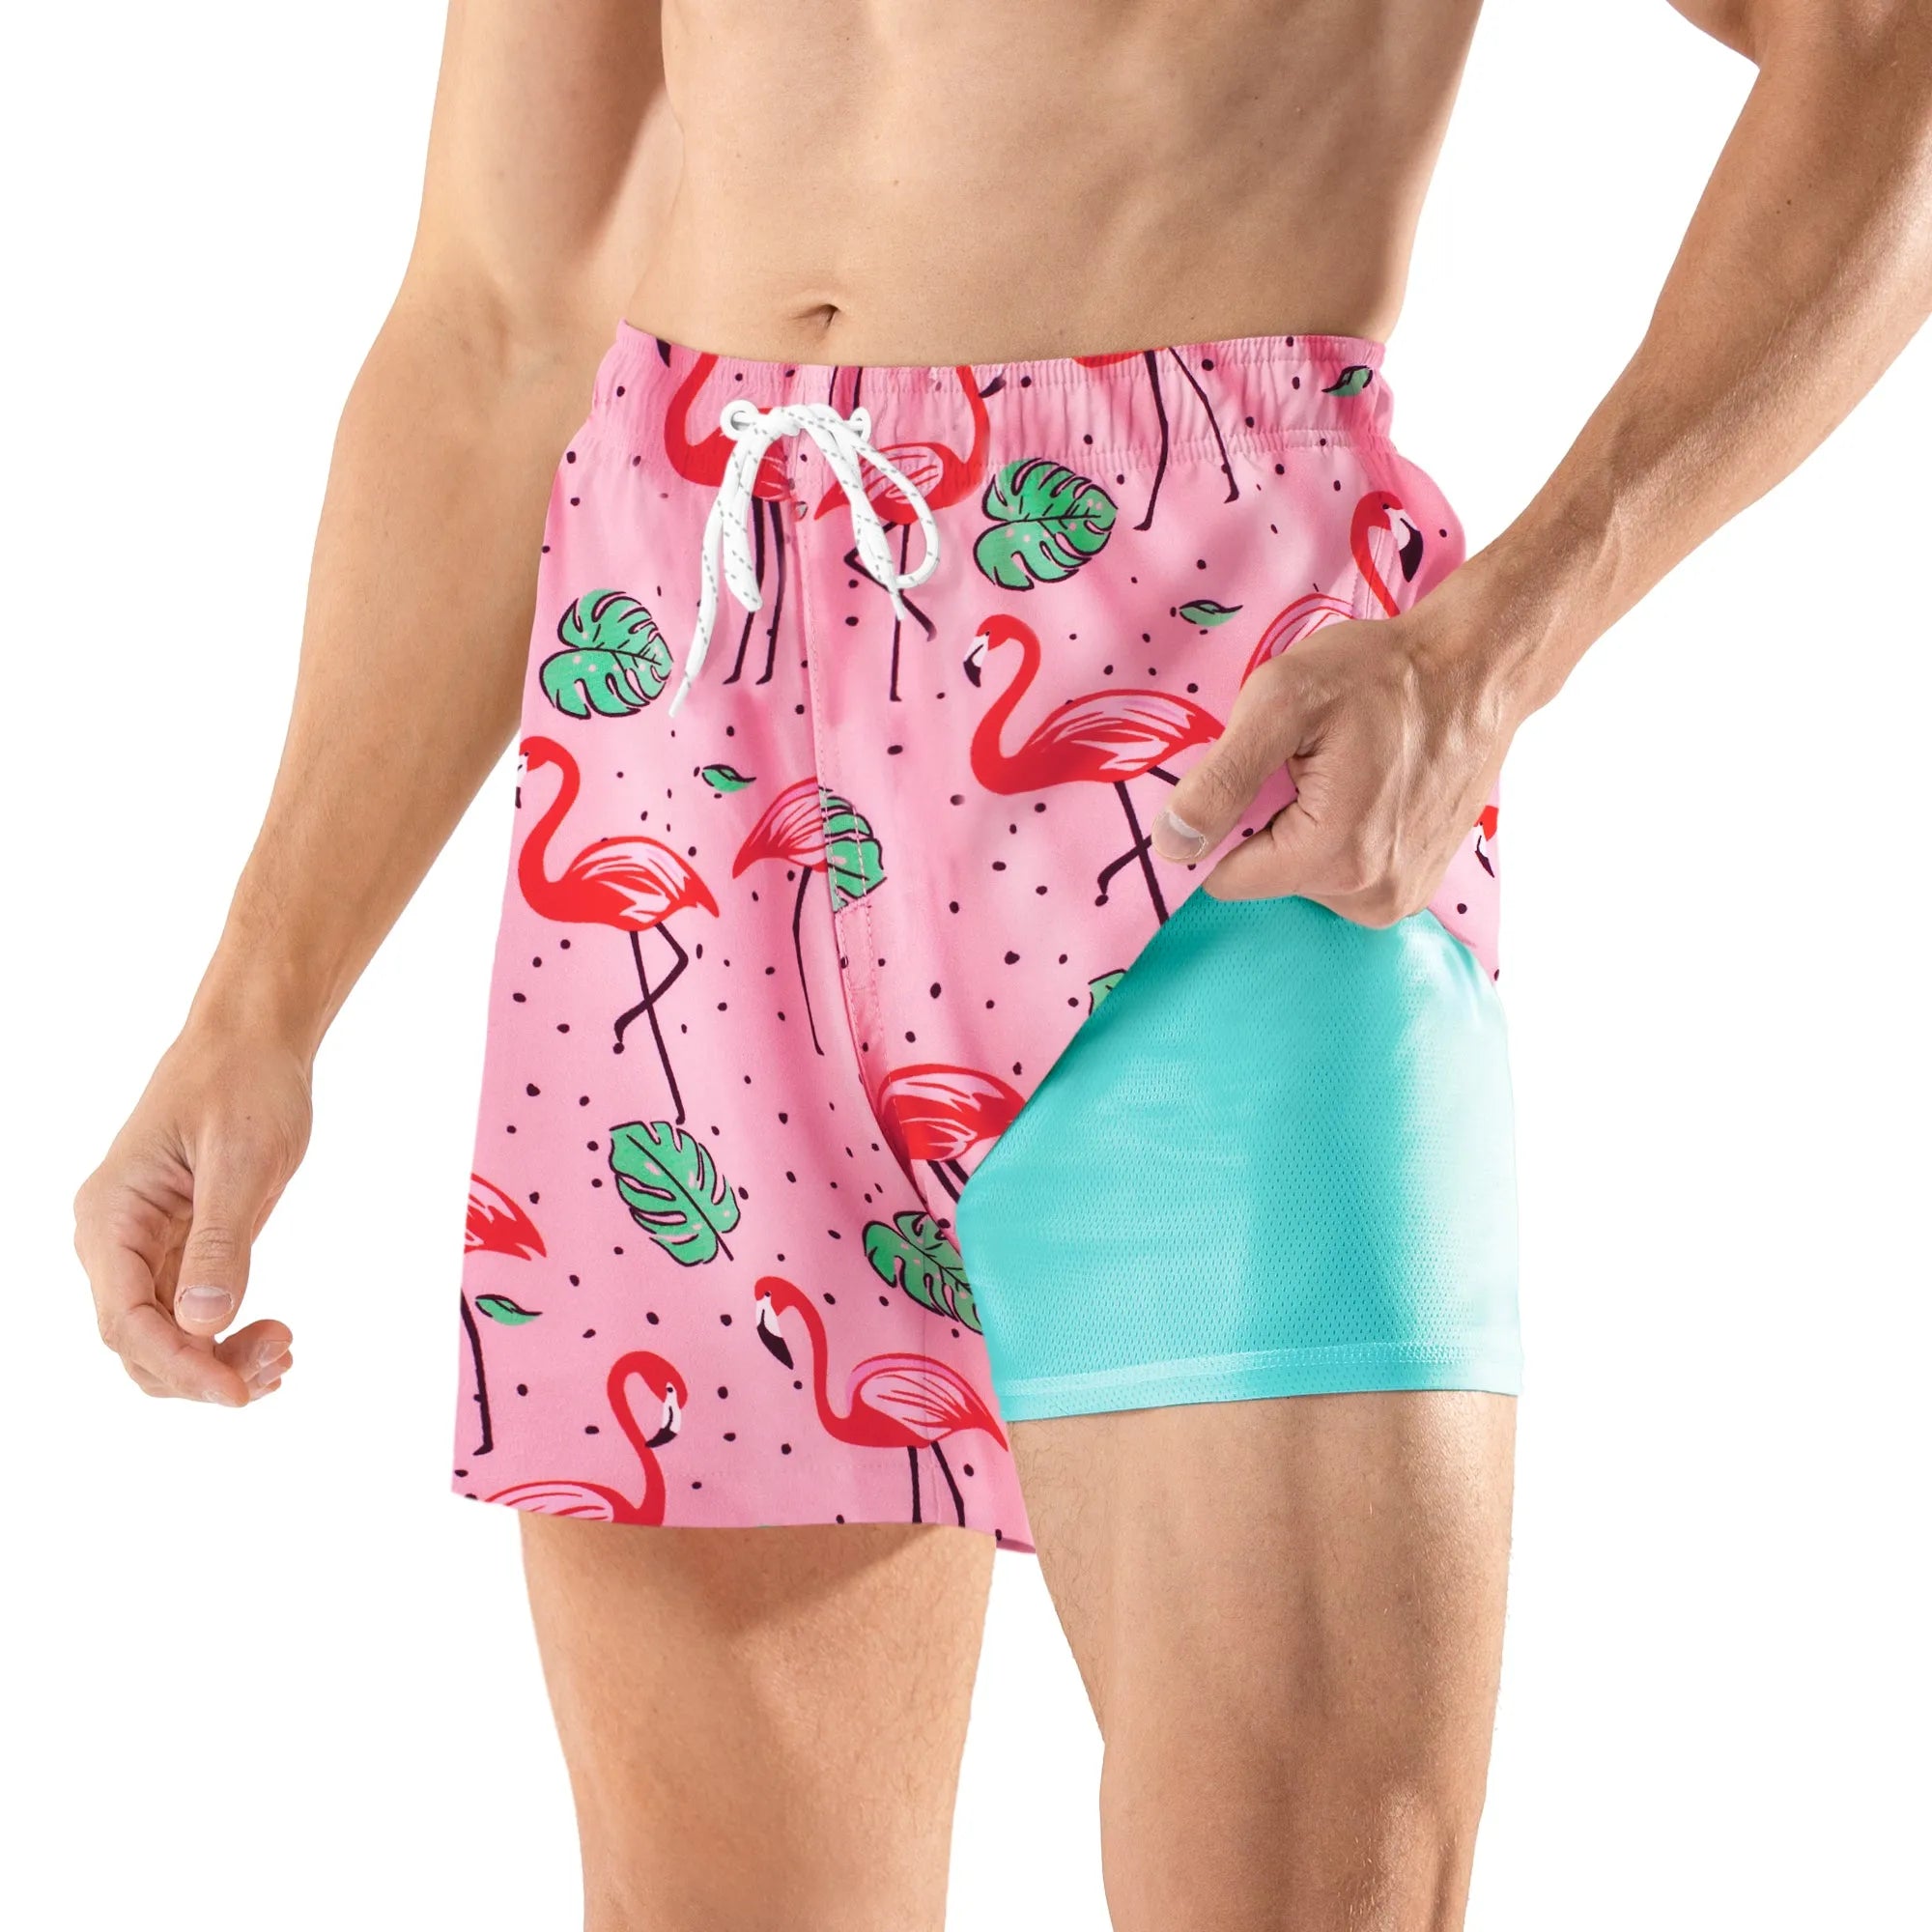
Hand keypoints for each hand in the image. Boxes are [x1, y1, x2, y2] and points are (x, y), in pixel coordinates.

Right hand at [74, 1027, 311, 1406]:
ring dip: (215, 1361)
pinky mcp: (178, 1247)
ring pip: (162, 1336)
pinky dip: (223, 1338)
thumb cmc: (243, 1084)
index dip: (179, 1365)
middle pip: (138, 1342)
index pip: (125, 1320)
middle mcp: (113, 1239)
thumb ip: (222, 1241)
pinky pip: (185, 1313)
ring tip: (283, 1356)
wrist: (252, 1043)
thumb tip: (202, 1320)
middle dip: (202, 1369)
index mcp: (111, 1216)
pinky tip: (271, 1342)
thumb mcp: (243, 1160)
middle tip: (279, 1364)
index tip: (239, 1393)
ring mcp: (143, 1247)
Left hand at [1151, 589, 1520, 919]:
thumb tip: (1172, 843)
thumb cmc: (1381, 674)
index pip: (1225, 878)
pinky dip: (1339, 837)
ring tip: (1339, 772)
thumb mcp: (1281, 701)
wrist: (1476, 669)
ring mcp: (1400, 898)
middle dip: (1267, 823)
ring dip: (1303, 830)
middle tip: (1304, 764)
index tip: (1254, 775)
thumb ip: (1221, 778)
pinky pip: (1343, 876)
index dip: (1221, 825)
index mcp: (1333, 857)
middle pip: (1267, 879)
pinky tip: (1364, 789)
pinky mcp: (1415, 886)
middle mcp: (1371, 897)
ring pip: (1303, 878)